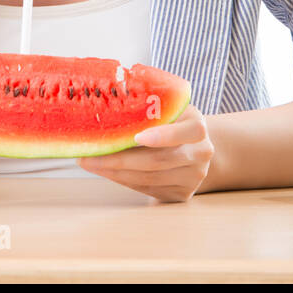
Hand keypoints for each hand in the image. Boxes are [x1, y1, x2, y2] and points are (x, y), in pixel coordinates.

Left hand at [76, 104, 213, 202]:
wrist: (194, 148)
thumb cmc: (172, 122)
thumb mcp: (168, 107)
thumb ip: (150, 106)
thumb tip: (110, 97)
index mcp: (198, 126)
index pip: (190, 131)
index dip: (163, 136)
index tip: (137, 137)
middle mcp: (201, 153)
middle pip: (158, 160)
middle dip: (119, 159)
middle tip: (90, 154)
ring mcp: (193, 178)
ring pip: (149, 178)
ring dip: (115, 172)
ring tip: (91, 163)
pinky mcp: (182, 194)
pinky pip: (148, 189)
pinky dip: (124, 180)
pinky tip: (107, 171)